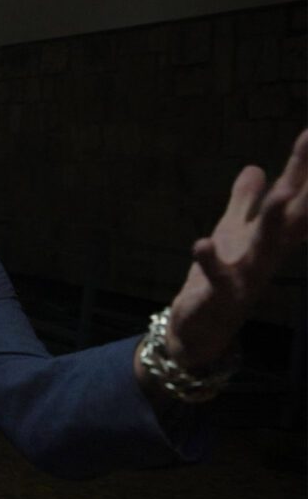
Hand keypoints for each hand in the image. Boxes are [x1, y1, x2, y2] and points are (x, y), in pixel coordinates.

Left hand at [166, 129, 307, 368]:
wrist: (200, 330)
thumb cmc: (219, 277)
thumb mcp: (230, 233)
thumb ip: (243, 202)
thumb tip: (255, 167)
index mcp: (271, 238)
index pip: (293, 198)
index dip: (303, 167)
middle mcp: (266, 255)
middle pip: (290, 216)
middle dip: (302, 185)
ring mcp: (246, 276)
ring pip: (265, 246)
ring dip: (273, 220)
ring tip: (282, 194)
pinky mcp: (219, 296)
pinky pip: (217, 278)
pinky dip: (209, 261)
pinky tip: (201, 243)